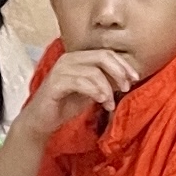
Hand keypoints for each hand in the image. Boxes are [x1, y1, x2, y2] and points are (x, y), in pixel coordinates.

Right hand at [21, 46, 141, 128]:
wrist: (40, 122)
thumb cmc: (64, 106)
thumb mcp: (90, 92)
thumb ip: (104, 83)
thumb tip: (125, 79)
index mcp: (78, 58)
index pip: (106, 53)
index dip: (123, 64)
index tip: (135, 78)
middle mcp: (69, 58)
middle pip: (102, 56)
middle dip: (119, 71)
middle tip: (127, 87)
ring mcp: (61, 69)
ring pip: (94, 71)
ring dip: (107, 87)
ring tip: (110, 103)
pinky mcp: (56, 82)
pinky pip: (81, 82)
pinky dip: (96, 92)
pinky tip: (102, 102)